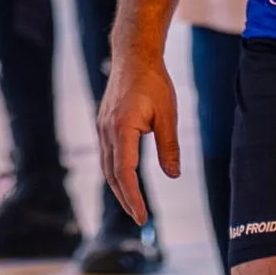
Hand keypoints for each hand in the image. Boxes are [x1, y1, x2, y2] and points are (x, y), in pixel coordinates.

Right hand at [96, 40, 178, 226]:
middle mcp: (107, 130)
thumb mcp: (168, 114)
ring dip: (119, 187)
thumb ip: (169, 146)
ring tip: (134, 205)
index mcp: (122, 128)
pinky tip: (125, 179)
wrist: (133, 56)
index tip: (142, 216)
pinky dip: (115, 172)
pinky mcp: (103, 124)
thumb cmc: (154, 82)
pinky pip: (107, 155)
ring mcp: (102, 127)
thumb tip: (173, 175)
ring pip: (107, 166)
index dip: (133, 197)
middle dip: (125, 199)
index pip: (125, 172)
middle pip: (112, 174)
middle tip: (140, 218)